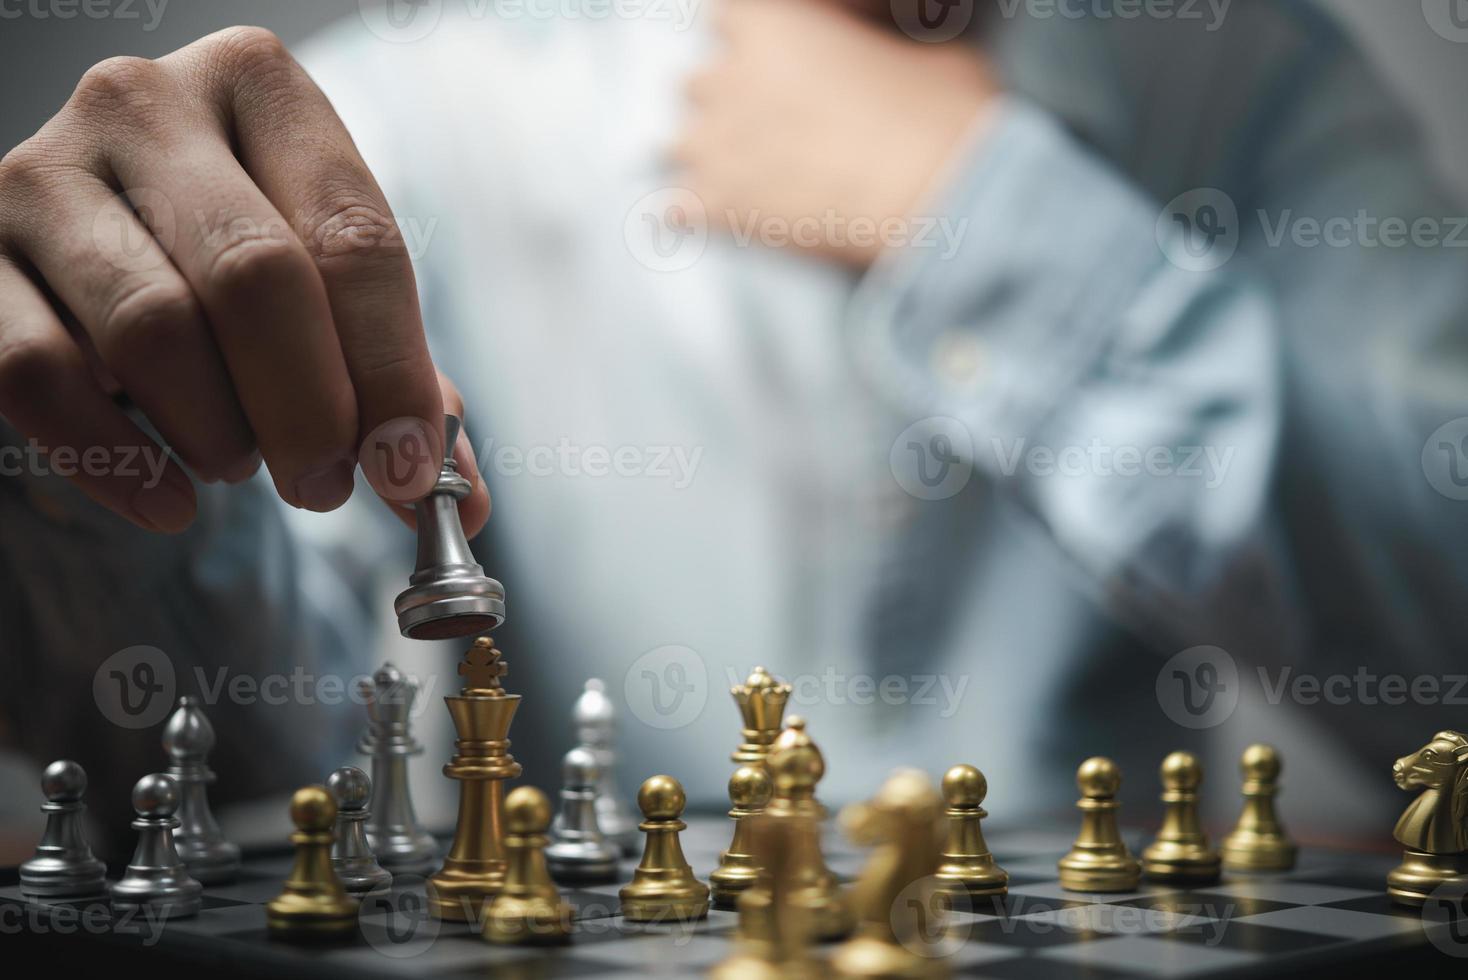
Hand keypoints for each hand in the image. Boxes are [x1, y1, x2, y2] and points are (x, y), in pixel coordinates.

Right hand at [0, 28, 488, 535]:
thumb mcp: (327, 292)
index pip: (354, 238)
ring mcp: (42, 173)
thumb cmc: (233, 268)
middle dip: (310, 409)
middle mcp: (145, 104)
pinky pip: (42, 376)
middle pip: (258, 276)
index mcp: (261, 90)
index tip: (410, 467)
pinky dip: (118, 459)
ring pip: (154, 327)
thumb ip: (395, 382)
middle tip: (326, 485)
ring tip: (240, 464)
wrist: (85, 244)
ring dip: (218, 430)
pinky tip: (168, 501)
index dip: (392, 371)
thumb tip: (458, 499)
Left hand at [675, 0, 998, 266]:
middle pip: (696, 84)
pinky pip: (676, 210)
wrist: (940, 195)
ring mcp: (716, 147)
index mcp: (772, 24)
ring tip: (743, 179)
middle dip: (723, 104)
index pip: (726, 19)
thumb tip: (889, 62)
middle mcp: (729, 80)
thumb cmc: (943, 116)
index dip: (747, 45)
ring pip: (678, 145)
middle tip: (764, 128)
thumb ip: (879, 51)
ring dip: (706, 160)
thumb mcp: (926, 54)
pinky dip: (693, 217)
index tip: (768, 66)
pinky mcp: (718, 209)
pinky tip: (715, 222)